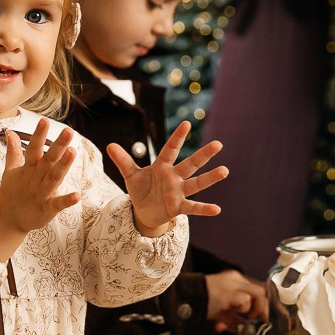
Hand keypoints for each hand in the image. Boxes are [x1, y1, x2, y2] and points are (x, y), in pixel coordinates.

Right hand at [0, 119, 79, 261]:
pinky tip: (77, 195)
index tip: (44, 120)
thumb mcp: (12, 170)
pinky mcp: (46, 210)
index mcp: (29, 168)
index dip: (39, 135)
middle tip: (68, 131)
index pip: (34, 149)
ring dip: (63, 165)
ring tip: (73, 152)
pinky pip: (57, 204)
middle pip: (48, 160)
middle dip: (58, 145)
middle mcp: (36, 178)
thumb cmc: (12, 192)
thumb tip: (10, 131)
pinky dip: (67, 200)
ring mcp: (41, 194)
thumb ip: (14, 151)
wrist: (7, 220)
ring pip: (54, 177)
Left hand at [106, 121, 227, 235]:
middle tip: (218, 144)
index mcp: (162, 166)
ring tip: (225, 170)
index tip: (187, 123)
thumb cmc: (141, 189)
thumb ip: (123, 161)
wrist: (144, 211)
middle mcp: (174, 177)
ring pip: (196, 183)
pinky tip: (217, 209)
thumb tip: (109, 145)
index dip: (178, 137)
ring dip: (210, 178)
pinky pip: (193, 207)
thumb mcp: (130, 175)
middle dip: (203, 155)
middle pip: (190, 164)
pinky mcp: (179, 207)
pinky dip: (204, 209)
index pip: (170, 149)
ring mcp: (179, 192)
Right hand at [205, 270, 268, 331]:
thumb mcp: (222, 311)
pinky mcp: (229, 291)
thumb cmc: (202, 303)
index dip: (263, 306)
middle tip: (262, 321)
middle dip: (264, 309)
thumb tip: (246, 329)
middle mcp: (236, 279)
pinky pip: (245, 301)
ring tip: (245, 316)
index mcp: (235, 280)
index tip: (264, 318)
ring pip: (258, 294)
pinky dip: (243, 310)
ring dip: (254, 309)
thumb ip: (235, 318)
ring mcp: (234, 284)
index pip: (257, 290)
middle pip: (261, 291)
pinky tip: (233, 313)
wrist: (185, 298)